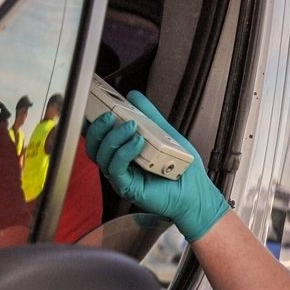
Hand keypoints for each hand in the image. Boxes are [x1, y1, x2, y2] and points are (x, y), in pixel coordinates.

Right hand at [85, 90, 228, 239]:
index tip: (98, 107)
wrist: (195, 193)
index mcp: (123, 153)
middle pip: (94, 146)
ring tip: (132, 126)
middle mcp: (119, 165)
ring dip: (114, 136)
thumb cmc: (182, 170)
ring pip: (102, 155)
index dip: (94, 123)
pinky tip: (138, 142)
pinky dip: (124, 151)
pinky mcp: (127, 187)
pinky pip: (116, 167)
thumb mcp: (165, 133)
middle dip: (98, 127)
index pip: (99, 137)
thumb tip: (134, 96)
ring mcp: (121, 177)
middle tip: (111, 114)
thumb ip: (149, 115)